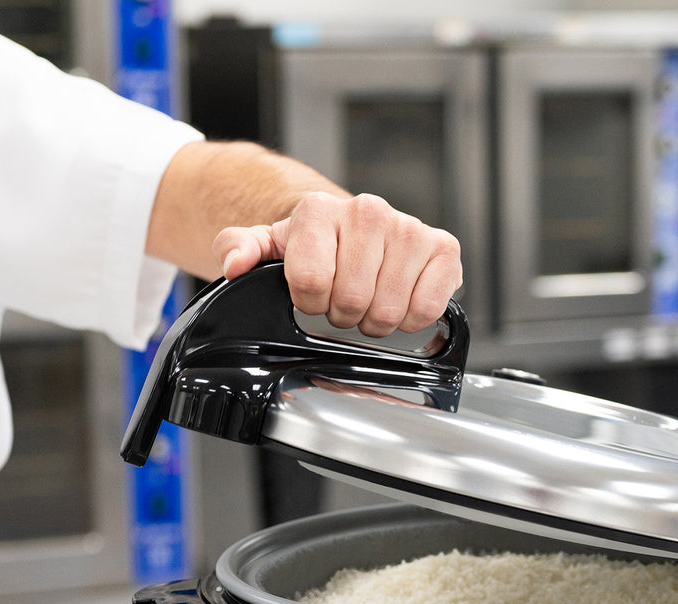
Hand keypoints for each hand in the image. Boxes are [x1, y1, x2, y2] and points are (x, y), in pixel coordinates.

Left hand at [213, 192, 462, 335]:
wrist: (358, 230)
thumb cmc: (318, 244)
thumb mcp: (272, 245)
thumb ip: (242, 248)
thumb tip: (233, 264)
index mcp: (320, 209)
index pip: (310, 283)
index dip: (308, 303)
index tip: (312, 295)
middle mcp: (369, 211)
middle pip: (351, 302)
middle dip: (344, 314)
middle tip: (344, 301)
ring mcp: (409, 229)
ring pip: (388, 311)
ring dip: (376, 320)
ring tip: (371, 300)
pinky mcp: (444, 249)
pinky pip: (426, 308)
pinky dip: (412, 318)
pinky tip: (400, 299)